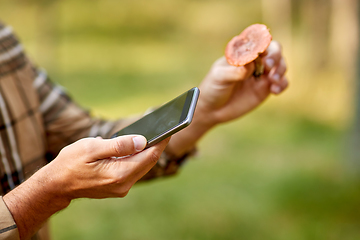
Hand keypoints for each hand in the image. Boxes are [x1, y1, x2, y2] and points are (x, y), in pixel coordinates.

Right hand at [50, 135, 168, 198]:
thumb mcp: (91, 148)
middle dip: (158, 145)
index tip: (170, 128)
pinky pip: (134, 170)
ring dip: (148, 151)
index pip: (149, 156)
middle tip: (166, 128)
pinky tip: (139, 146)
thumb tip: (141, 140)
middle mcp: (124, 184)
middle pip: (148, 162)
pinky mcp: (118, 187)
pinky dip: (138, 158)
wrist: (56, 185)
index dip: (161, 142)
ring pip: (142, 166)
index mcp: (119, 174)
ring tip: (155, 134)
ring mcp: (121, 188)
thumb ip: (118, 145)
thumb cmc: (70, 163)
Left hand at [167, 41, 286, 156]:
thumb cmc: (212, 88)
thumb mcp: (219, 77)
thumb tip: (251, 65)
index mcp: (242, 52)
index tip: (261, 53)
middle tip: (269, 66)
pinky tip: (274, 90)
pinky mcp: (266, 89)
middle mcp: (254, 61)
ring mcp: (261, 74)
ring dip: (281, 70)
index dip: (264, 43)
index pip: (257, 41)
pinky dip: (282, 84)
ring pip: (281, 65)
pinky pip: (281, 83)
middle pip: (274, 50)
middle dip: (275, 56)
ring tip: (272, 80)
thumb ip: (235, 71)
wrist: (212, 109)